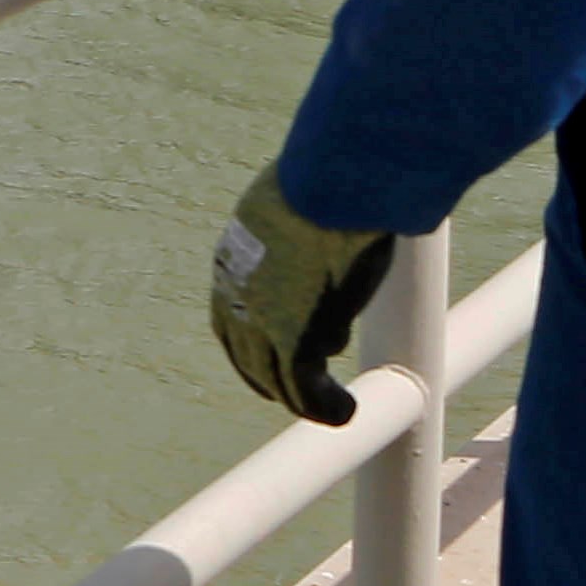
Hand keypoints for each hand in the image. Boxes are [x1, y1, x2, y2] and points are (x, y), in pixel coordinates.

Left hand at [208, 165, 390, 424]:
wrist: (338, 179)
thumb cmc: (335, 172)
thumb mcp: (309, 196)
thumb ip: (316, 215)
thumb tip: (352, 205)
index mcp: (235, 253)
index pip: (233, 311)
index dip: (252, 339)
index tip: (274, 350)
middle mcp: (239, 289)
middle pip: (246, 350)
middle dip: (269, 375)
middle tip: (297, 391)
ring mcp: (262, 316)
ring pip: (276, 376)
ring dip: (302, 398)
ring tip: (330, 408)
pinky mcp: (295, 337)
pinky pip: (306, 388)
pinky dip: (325, 408)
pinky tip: (346, 413)